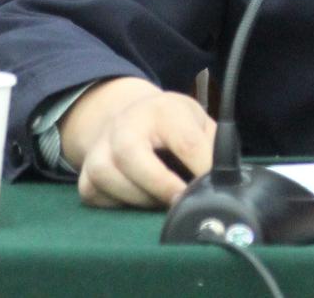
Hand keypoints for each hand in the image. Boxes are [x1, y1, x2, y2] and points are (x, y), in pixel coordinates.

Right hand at [58, 75, 214, 208]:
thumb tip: (227, 178)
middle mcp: (125, 124)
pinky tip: (135, 199)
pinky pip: (95, 195)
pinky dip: (117, 204)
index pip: (186, 142)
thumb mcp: (197, 122)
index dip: (202, 170)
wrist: (127, 115)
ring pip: (108, 178)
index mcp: (163, 110)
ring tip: (160, 201)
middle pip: (131, 154)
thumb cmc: (171, 124)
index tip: (212, 189)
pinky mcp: (85, 173)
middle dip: (160, 185)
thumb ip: (215, 146)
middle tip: (181, 202)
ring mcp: (100, 148)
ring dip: (140, 199)